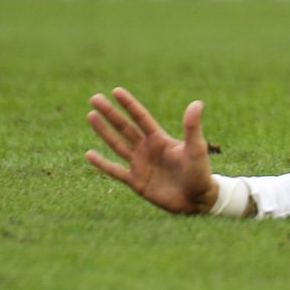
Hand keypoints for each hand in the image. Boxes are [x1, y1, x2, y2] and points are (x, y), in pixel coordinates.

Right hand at [85, 87, 216, 214]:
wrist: (197, 199)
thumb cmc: (200, 172)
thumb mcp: (196, 147)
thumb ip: (192, 127)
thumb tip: (197, 103)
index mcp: (160, 139)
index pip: (141, 118)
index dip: (129, 105)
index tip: (115, 91)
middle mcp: (147, 149)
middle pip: (125, 127)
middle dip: (110, 113)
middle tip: (95, 98)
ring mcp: (140, 165)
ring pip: (117, 144)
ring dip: (103, 131)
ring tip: (91, 115)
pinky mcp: (136, 182)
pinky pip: (115, 171)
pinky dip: (102, 164)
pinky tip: (88, 154)